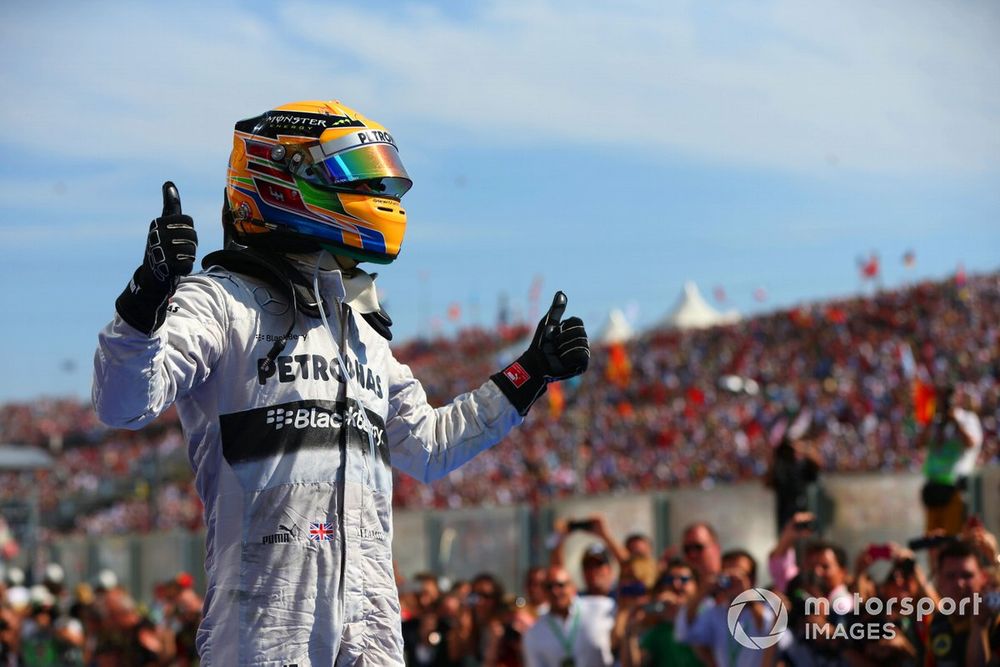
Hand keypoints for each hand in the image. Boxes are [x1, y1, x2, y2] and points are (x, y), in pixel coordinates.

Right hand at [115, 182, 196, 333]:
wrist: (150, 277)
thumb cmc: (161, 247)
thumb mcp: (163, 225)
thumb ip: (170, 206)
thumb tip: (169, 183)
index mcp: (158, 222)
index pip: (188, 220)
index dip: (188, 230)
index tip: (177, 235)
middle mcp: (157, 234)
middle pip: (192, 235)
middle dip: (190, 244)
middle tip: (176, 250)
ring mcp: (161, 250)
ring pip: (192, 250)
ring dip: (187, 257)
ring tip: (174, 259)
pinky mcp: (167, 266)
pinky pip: (189, 264)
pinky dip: (185, 268)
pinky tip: (174, 269)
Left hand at [491, 291, 589, 414]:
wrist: (535, 362)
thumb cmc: (540, 343)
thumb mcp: (547, 323)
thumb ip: (556, 309)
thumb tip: (561, 292)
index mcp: (573, 330)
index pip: (577, 321)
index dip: (564, 326)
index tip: (555, 332)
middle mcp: (580, 341)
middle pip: (580, 332)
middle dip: (563, 338)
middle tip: (554, 345)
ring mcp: (582, 353)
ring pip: (581, 344)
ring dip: (564, 348)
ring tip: (557, 354)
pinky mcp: (582, 365)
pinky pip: (581, 355)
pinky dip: (569, 357)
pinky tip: (562, 361)